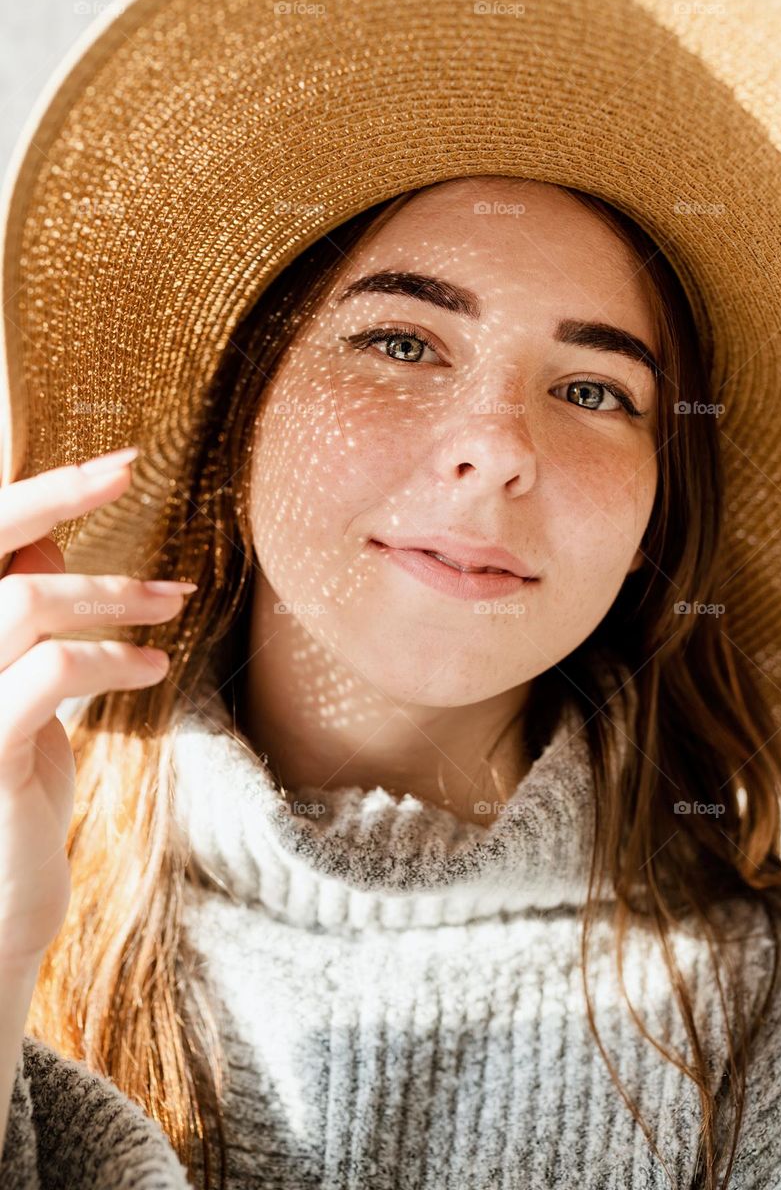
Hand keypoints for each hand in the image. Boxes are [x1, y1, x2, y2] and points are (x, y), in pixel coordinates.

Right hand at [0, 449, 195, 971]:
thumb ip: (21, 616)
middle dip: (62, 501)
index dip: (44, 490)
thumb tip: (47, 530)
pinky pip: (49, 674)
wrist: (1, 906)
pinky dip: (111, 656)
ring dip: (112, 594)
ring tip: (173, 605)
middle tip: (136, 485)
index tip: (117, 464)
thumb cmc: (12, 789)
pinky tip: (152, 666)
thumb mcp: (18, 690)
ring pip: (23, 603)